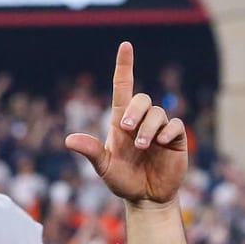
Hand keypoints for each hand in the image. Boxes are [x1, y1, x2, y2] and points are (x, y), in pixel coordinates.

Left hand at [65, 42, 187, 205]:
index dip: (125, 66)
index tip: (125, 46)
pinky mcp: (176, 139)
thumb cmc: (123, 180)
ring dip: (148, 128)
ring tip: (143, 146)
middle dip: (135, 111)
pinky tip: (161, 142)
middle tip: (127, 129)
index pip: (124, 87)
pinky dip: (168, 131)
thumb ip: (90, 152)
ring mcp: (159, 129)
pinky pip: (175, 125)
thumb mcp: (103, 167)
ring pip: (158, 113)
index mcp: (121, 121)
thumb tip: (68, 140)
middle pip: (142, 99)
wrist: (145, 198)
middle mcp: (141, 121)